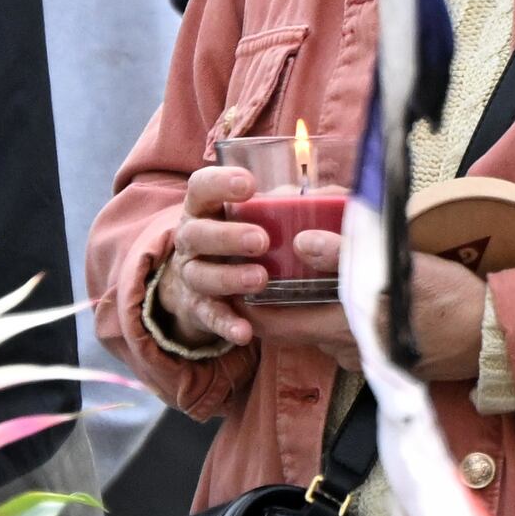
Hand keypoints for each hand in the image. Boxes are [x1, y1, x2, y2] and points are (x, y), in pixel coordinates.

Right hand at [152, 160, 274, 352]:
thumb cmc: (236, 239)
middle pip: (197, 234)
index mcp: (203, 209)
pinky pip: (209, 316)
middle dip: (228, 236)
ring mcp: (191, 274)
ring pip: (200, 275)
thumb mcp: (249, 217)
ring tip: (261, 279)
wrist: (197, 285)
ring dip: (229, 277)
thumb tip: (324, 197)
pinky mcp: (197, 307)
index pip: (201, 188)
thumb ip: (277, 206)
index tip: (250, 185)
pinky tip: (245, 331)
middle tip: (262, 241)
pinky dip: (226, 324)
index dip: (220, 184)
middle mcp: (190, 239)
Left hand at [254, 239, 491, 377]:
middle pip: (293, 328)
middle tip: (276, 267)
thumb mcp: (400, 268)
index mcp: (343, 328)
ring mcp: (362, 359)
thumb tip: (303, 241)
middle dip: (282, 300)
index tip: (240, 282)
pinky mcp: (379, 360)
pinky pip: (346, 338)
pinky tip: (353, 294)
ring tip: (316, 273)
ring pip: (320, 331)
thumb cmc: (450, 300)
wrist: (490, 338)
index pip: (275, 325)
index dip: (250, 306)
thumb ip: (347, 256)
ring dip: (314, 307)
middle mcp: (345, 350)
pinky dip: (339, 318)